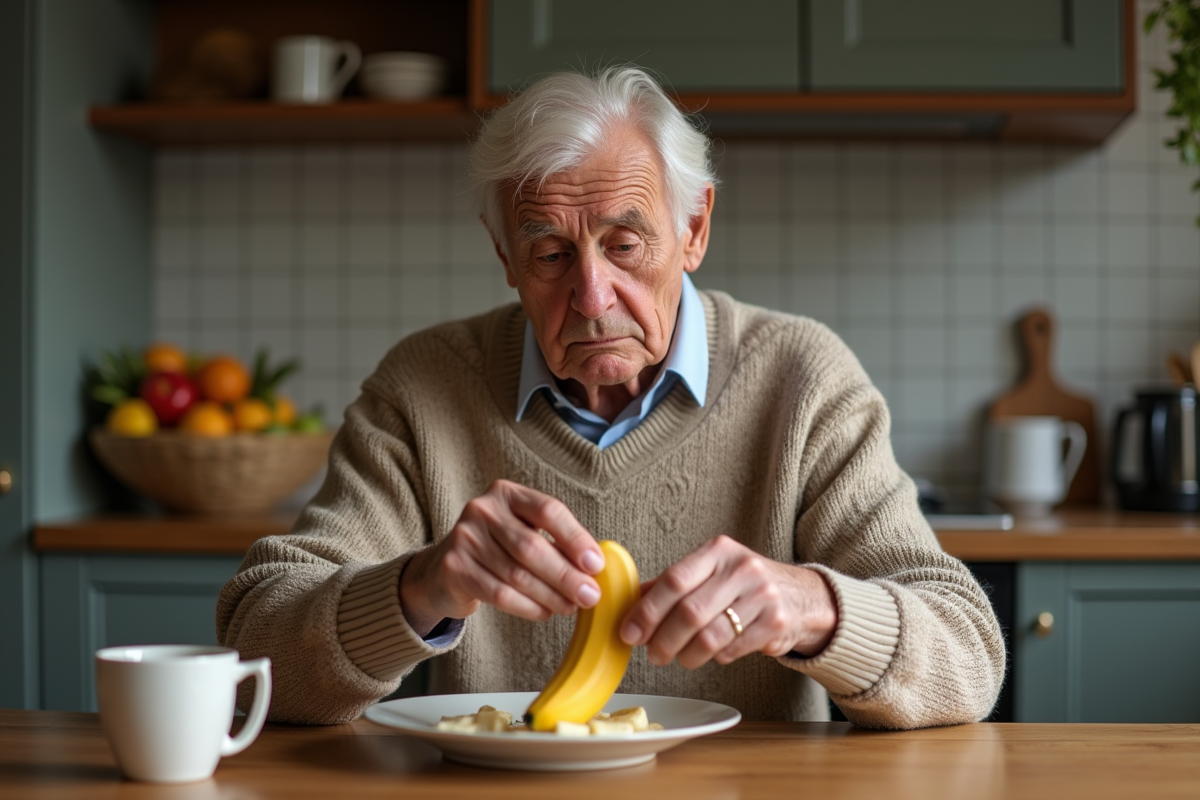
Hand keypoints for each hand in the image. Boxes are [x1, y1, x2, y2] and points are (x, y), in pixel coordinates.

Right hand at [399, 480, 604, 636]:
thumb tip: (594, 566)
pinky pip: (499, 593)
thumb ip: (555, 542)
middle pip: (532, 546)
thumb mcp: (523, 532)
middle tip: (590, 596)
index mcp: (507, 493)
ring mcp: (464, 538)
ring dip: (551, 596)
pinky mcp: (454, 568)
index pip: (548, 510)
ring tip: (570, 606)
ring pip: (517, 574)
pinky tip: (544, 612)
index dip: (575, 538)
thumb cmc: (498, 549)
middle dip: (566, 575)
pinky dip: (528, 607)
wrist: (445, 569)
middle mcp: (483, 510)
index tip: (596, 564)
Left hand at [619, 535, 837, 668]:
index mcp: (718, 551)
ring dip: (686, 655)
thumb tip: (628, 602)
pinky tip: (713, 653)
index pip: (674, 580)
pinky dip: (715, 657)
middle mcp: (742, 568)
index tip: (630, 632)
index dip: (647, 611)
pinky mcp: (776, 624)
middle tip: (653, 654)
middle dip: (663, 640)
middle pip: (690, 612)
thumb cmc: (743, 585)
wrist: (801, 596)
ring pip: (710, 637)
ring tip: (678, 658)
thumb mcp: (710, 572)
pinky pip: (732, 650)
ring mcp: (762, 596)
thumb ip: (671, 585)